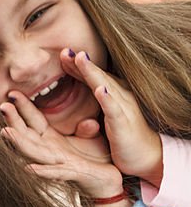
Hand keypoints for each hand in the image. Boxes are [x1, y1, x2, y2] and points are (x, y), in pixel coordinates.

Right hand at [0, 93, 122, 199]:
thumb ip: (85, 129)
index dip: (23, 107)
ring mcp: (55, 163)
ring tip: (5, 132)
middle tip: (3, 106)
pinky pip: (53, 173)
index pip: (33, 120)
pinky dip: (41, 171)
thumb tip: (88, 122)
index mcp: (50, 140)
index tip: (12, 93)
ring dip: (18, 143)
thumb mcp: (90, 140)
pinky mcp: (69, 174)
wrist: (106, 184)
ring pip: (33, 152)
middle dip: (14, 120)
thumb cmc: (95, 161)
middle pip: (26, 134)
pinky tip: (29, 168)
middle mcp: (48, 151)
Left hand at [61, 49, 162, 185]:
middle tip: (65, 50)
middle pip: (97, 76)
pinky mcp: (124, 124)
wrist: (145, 156)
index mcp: (112, 95)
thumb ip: (91, 103)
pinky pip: (115, 110)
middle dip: (81, 63)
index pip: (92, 76)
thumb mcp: (103, 116)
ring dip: (92, 72)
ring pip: (105, 86)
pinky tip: (99, 89)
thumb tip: (74, 93)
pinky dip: (107, 99)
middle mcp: (119, 97)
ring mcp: (123, 108)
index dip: (77, 65)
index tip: (62, 53)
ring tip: (79, 59)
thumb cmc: (122, 135)